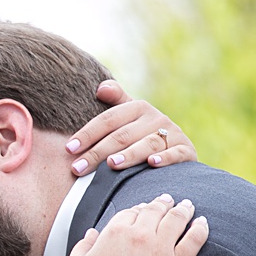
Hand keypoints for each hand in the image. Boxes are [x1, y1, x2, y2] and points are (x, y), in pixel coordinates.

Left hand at [64, 80, 197, 175]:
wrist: (180, 148)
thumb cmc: (144, 133)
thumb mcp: (130, 116)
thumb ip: (116, 101)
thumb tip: (100, 87)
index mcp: (138, 107)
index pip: (107, 120)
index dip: (87, 133)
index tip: (69, 149)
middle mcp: (156, 118)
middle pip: (122, 135)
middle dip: (97, 153)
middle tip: (78, 168)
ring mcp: (172, 133)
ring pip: (147, 144)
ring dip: (129, 155)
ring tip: (111, 165)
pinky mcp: (186, 150)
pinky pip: (175, 154)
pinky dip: (164, 159)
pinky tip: (151, 164)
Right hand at [65, 194, 208, 255]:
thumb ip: (83, 246)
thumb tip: (92, 233)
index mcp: (113, 232)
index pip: (131, 212)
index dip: (139, 208)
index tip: (144, 208)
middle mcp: (138, 234)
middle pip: (155, 210)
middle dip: (163, 203)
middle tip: (170, 200)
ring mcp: (160, 249)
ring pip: (176, 219)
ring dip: (183, 209)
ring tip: (188, 206)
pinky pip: (194, 240)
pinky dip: (200, 228)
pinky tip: (203, 223)